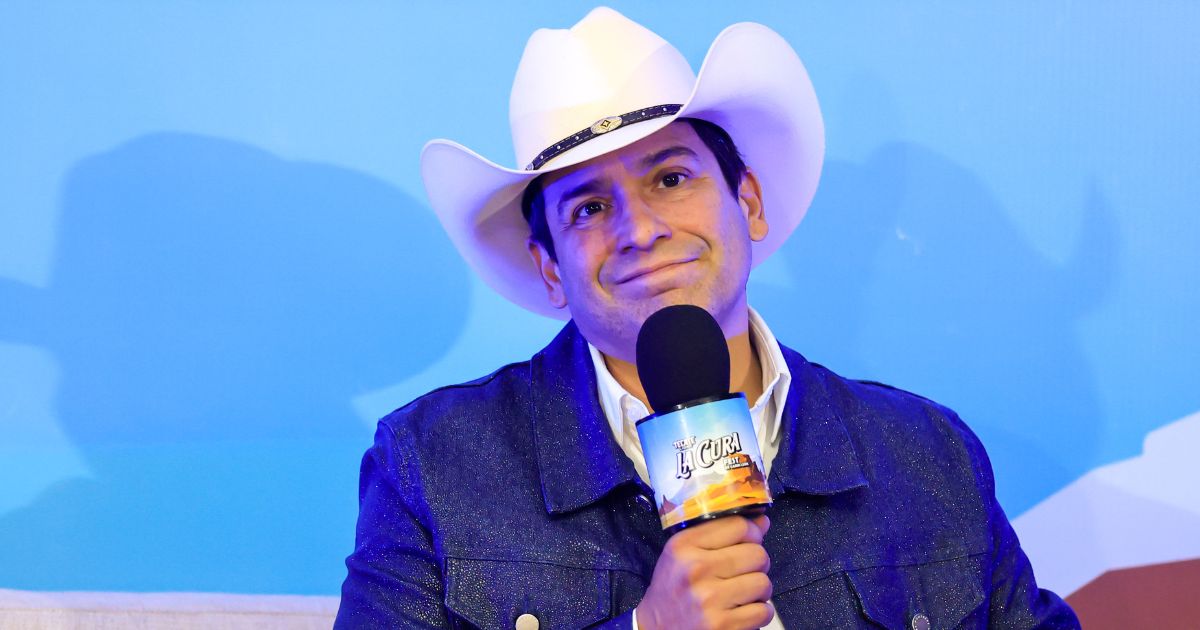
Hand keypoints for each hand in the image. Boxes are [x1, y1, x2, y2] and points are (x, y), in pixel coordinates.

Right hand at [635, 515, 772, 629]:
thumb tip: (762, 521)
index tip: (749, 541)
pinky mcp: (722, 625)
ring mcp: (709, 599)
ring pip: (763, 583)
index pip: (739, 526)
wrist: (656, 629)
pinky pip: (763, 611)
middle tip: (744, 571)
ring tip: (742, 593)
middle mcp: (695, 569)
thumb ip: (720, 534)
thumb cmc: (672, 589)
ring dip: (759, 590)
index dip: (752, 533)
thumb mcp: (683, 554)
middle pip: (757, 553)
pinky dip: (758, 613)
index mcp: (684, 545)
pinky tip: (742, 611)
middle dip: (757, 563)